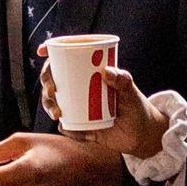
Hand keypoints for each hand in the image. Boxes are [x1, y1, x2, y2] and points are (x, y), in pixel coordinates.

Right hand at [37, 50, 170, 160]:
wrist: (143, 134)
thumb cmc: (136, 106)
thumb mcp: (131, 91)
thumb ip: (123, 80)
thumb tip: (107, 71)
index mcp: (88, 75)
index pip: (65, 59)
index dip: (50, 53)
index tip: (43, 51)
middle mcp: (78, 90)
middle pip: (53, 80)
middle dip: (46, 82)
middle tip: (51, 90)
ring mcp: (78, 108)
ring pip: (54, 103)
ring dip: (49, 105)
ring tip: (57, 113)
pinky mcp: (81, 128)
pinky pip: (68, 128)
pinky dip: (66, 128)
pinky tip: (66, 128)